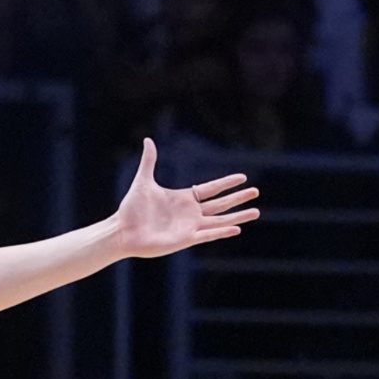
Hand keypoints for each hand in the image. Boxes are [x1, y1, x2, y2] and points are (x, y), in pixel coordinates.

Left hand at [111, 139, 259, 259]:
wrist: (122, 231)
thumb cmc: (130, 209)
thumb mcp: (143, 181)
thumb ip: (149, 161)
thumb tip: (148, 140)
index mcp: (183, 199)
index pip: (211, 189)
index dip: (226, 183)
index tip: (243, 177)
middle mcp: (189, 213)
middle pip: (220, 204)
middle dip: (238, 198)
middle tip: (256, 192)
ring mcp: (189, 227)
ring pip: (220, 220)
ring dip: (238, 216)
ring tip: (256, 212)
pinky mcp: (185, 239)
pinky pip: (207, 235)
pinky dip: (221, 232)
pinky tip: (237, 228)